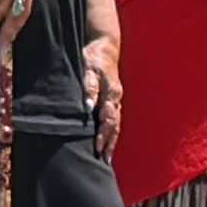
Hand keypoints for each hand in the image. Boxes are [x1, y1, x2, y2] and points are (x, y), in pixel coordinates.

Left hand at [85, 36, 123, 157]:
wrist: (105, 46)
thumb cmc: (94, 57)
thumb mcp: (89, 68)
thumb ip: (90, 87)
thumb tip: (88, 107)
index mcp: (111, 93)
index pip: (108, 119)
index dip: (102, 134)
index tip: (96, 147)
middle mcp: (116, 99)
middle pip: (114, 126)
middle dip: (109, 144)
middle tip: (103, 161)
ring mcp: (117, 100)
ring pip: (116, 125)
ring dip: (112, 141)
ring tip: (106, 158)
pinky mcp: (114, 100)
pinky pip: (115, 120)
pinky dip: (112, 133)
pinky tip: (108, 142)